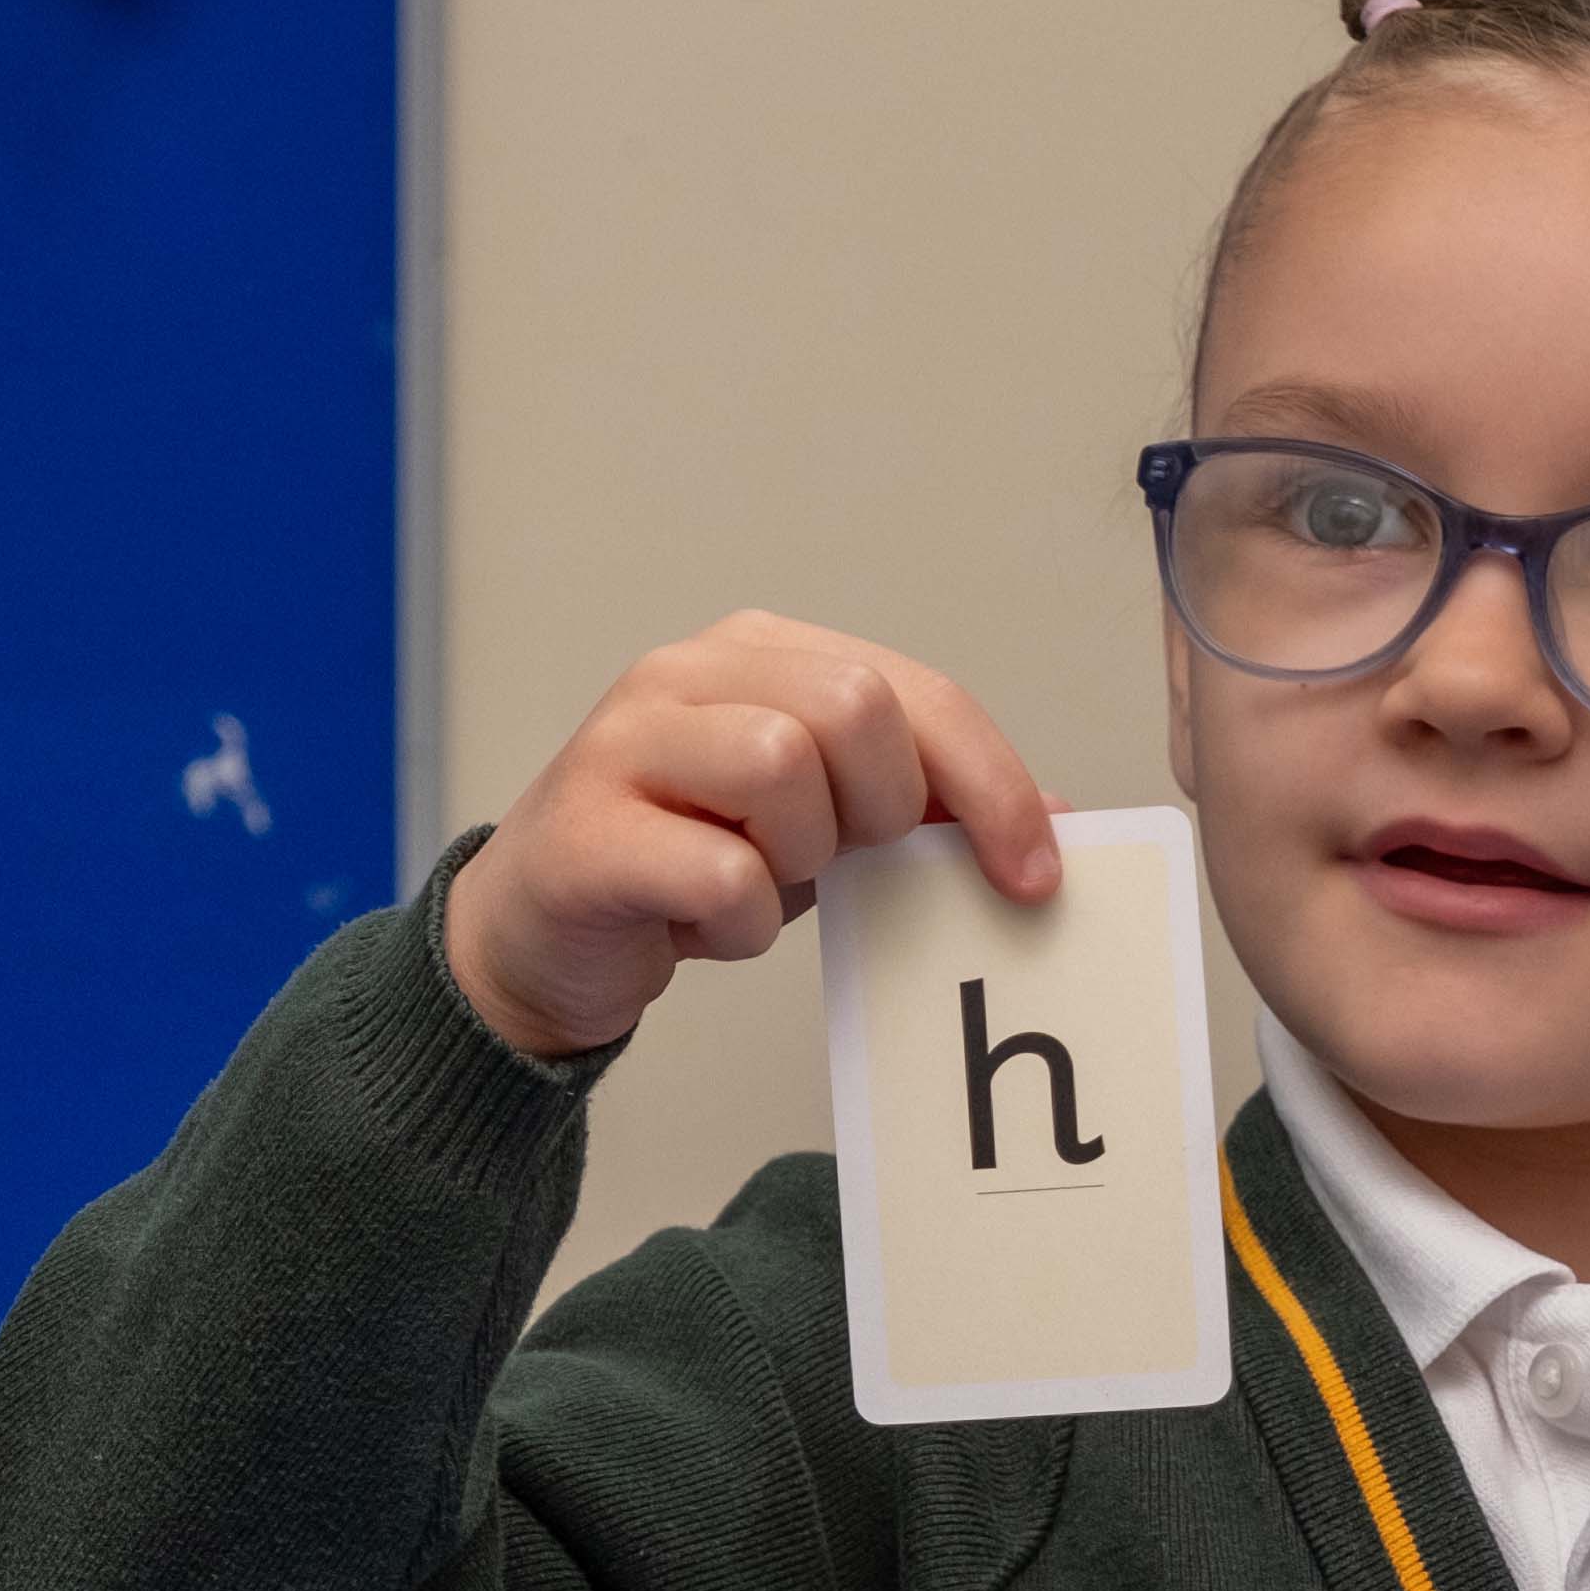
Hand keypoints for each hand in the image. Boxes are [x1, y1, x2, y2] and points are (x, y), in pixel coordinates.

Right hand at [445, 613, 1061, 1060]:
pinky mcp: (586, 830)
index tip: (1035, 872)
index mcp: (758, 653)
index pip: (914, 689)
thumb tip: (1050, 820)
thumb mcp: (817, 823)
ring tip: (754, 884)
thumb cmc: (686, 868)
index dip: (990, 781)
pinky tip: (703, 926)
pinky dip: (740, 925)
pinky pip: (720, 875)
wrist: (539, 937)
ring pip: (780, 768)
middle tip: (838, 862)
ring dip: (797, 861)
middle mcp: (685, 673)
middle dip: (879, 809)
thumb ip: (915, 800)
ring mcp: (624, 742)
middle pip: (853, 709)